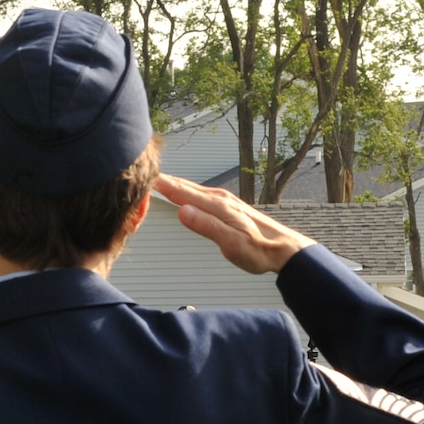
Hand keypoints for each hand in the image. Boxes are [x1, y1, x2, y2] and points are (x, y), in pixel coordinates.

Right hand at [156, 174, 314, 274]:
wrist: (283, 249)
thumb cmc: (259, 250)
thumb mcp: (230, 244)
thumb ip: (206, 226)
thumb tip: (182, 211)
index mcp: (217, 206)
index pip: (181, 191)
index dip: (160, 184)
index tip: (141, 178)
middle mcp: (220, 198)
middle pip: (184, 185)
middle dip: (163, 179)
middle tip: (140, 173)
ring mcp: (224, 200)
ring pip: (191, 188)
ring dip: (172, 183)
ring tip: (155, 180)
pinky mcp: (227, 206)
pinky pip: (200, 193)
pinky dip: (185, 190)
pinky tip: (181, 193)